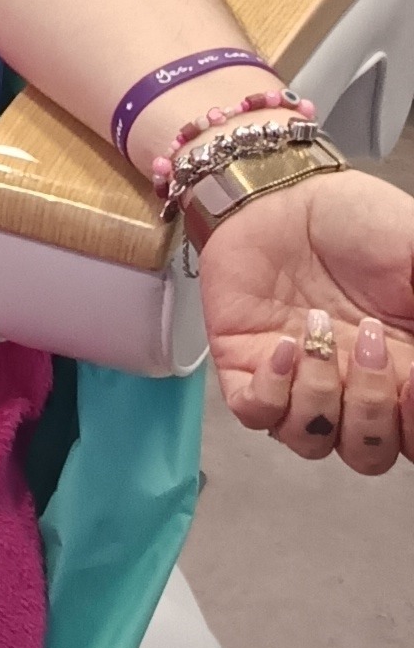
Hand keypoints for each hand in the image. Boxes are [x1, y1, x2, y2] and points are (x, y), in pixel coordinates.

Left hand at [198, 169, 413, 472]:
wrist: (287, 193)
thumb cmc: (360, 224)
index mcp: (405, 373)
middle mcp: (354, 389)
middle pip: (370, 453)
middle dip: (372, 410)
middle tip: (369, 343)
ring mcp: (300, 383)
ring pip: (312, 442)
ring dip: (319, 394)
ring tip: (318, 329)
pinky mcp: (248, 369)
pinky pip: (257, 414)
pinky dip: (272, 390)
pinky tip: (285, 342)